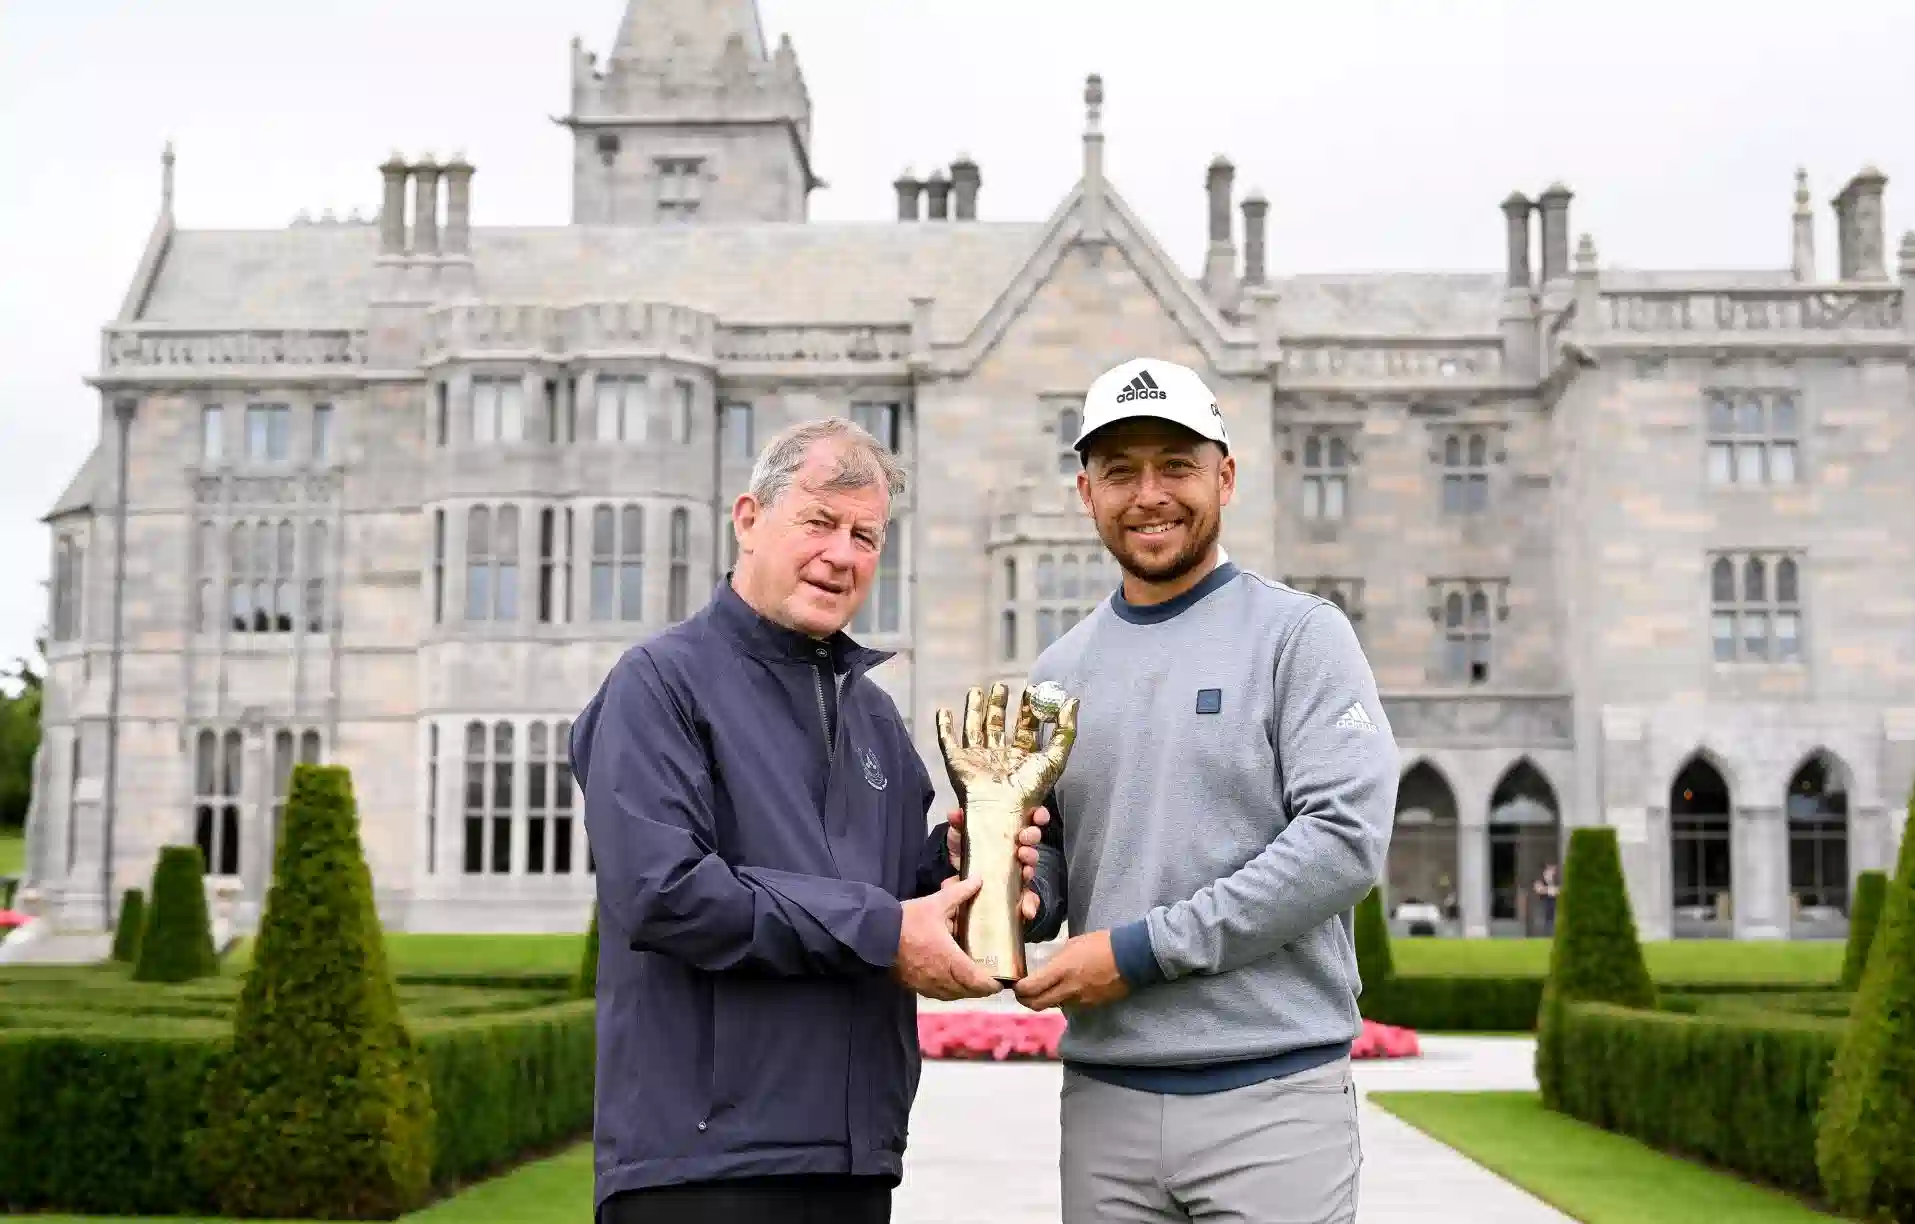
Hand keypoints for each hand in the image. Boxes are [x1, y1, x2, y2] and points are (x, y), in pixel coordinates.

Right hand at [893, 876, 1000, 1000]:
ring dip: (965, 991)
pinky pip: (938, 995)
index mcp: (948, 959)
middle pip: (967, 992)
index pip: (976, 980)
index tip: (1001, 982)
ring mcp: (926, 985)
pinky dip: (949, 991)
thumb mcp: (935, 904)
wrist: (873, 934)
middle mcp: (940, 977)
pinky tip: (950, 981)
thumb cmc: (906, 920)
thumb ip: (959, 894)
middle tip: (991, 980)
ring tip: (973, 981)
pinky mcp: (914, 986)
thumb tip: (978, 880)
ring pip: (953, 995)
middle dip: (981, 989)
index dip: (991, 985)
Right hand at [936, 683, 1076, 806]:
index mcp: (1022, 759)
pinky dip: (944, 727)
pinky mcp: (957, 762)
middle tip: (1002, 686)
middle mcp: (999, 758)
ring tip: (976, 690)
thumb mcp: (1055, 758)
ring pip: (974, 729)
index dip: (1028, 710)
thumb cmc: (1028, 790)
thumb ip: (1065, 730)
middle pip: (998, 726)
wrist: (999, 810)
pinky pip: (948, 741)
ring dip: (974, 710)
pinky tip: (943, 711)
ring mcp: (977, 760)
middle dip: (999, 705)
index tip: (1032, 690)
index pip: (1025, 729)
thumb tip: (1072, 701)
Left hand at [946, 805, 1049, 923]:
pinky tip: (1026, 910)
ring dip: (1030, 866)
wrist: (960, 887)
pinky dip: (1030, 905)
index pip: (1030, 820)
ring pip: (1032, 867)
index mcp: (1009, 834)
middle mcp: (1018, 851)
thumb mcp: (959, 839)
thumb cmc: (966, 856)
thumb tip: (955, 813)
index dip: (1038, 816)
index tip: (1038, 816)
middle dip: (1032, 839)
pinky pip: (1029, 900)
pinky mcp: (1017, 895)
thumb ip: (958, 825)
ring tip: (1024, 869)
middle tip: (1023, 841)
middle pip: (1033, 842)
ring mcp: (1019, 873)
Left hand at [1013, 930, 1130, 1010]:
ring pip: (1052, 1006)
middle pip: (1036, 1004)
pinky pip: (1069, 1006)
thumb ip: (1056, 960)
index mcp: (1062, 970)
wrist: (1131, 957)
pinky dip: (1062, 1000)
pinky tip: (1066, 988)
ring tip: (1044, 988)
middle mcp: (1068, 989)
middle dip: (1025, 1000)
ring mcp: (1079, 1000)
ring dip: (1044, 1000)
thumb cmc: (1102, 944)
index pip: (1030, 988)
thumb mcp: (1073, 944)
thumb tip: (1045, 969)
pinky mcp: (1090, 1006)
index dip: (1018, 989)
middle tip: (1022, 992)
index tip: (1016, 984)